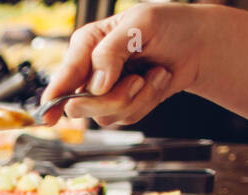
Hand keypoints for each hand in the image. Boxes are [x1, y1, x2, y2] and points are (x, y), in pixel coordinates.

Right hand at [40, 2, 204, 126]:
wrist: (198, 44)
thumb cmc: (170, 25)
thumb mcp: (140, 23)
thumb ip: (111, 50)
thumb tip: (97, 85)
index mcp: (86, 45)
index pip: (64, 75)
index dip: (53, 99)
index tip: (49, 117)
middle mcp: (90, 71)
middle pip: (79, 104)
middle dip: (111, 99)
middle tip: (135, 81)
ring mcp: (104, 92)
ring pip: (103, 116)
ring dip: (136, 98)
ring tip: (152, 75)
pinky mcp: (120, 106)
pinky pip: (124, 119)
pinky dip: (146, 102)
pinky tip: (156, 81)